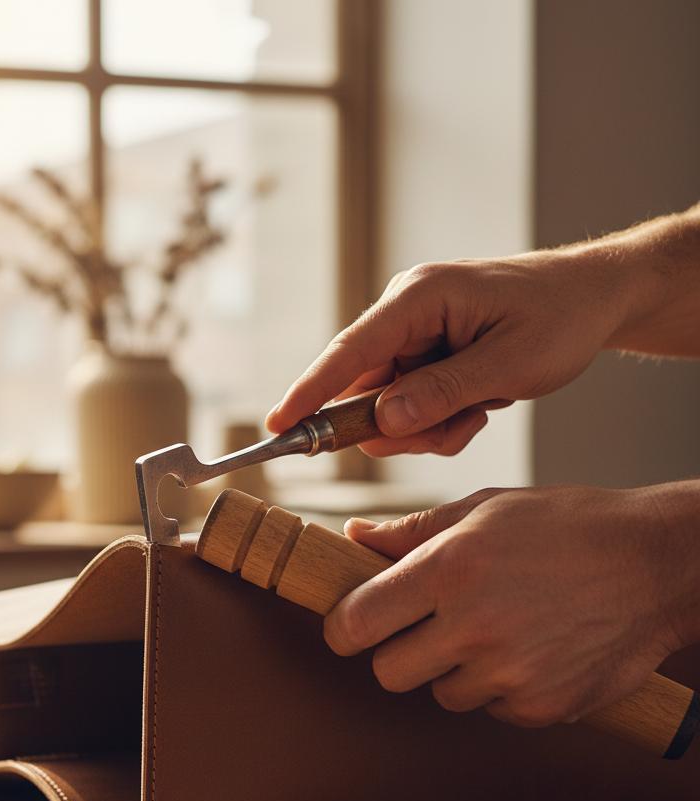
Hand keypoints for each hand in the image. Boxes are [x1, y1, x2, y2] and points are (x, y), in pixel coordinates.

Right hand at [266, 248, 633, 455]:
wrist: (597, 300)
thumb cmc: (561, 317)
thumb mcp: (509, 363)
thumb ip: (443, 393)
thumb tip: (383, 421)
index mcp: (419, 297)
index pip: (350, 351)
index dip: (310, 391)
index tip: (278, 425)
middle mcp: (405, 313)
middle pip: (365, 390)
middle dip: (401, 426)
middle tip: (455, 428)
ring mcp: (413, 335)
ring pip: (387, 406)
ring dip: (427, 427)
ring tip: (476, 415)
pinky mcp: (424, 354)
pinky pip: (409, 405)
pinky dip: (439, 421)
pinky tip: (476, 410)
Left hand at [323, 485, 683, 727]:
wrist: (659, 563)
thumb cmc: (569, 526)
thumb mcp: (485, 509)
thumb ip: (411, 531)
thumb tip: (354, 537)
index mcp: (449, 569)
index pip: (357, 622)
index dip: (342, 629)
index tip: (348, 627)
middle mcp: (474, 626)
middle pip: (387, 673)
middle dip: (395, 653)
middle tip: (423, 630)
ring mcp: (510, 672)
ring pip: (440, 694)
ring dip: (453, 670)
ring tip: (494, 629)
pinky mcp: (542, 707)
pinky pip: (491, 710)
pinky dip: (501, 688)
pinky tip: (530, 649)